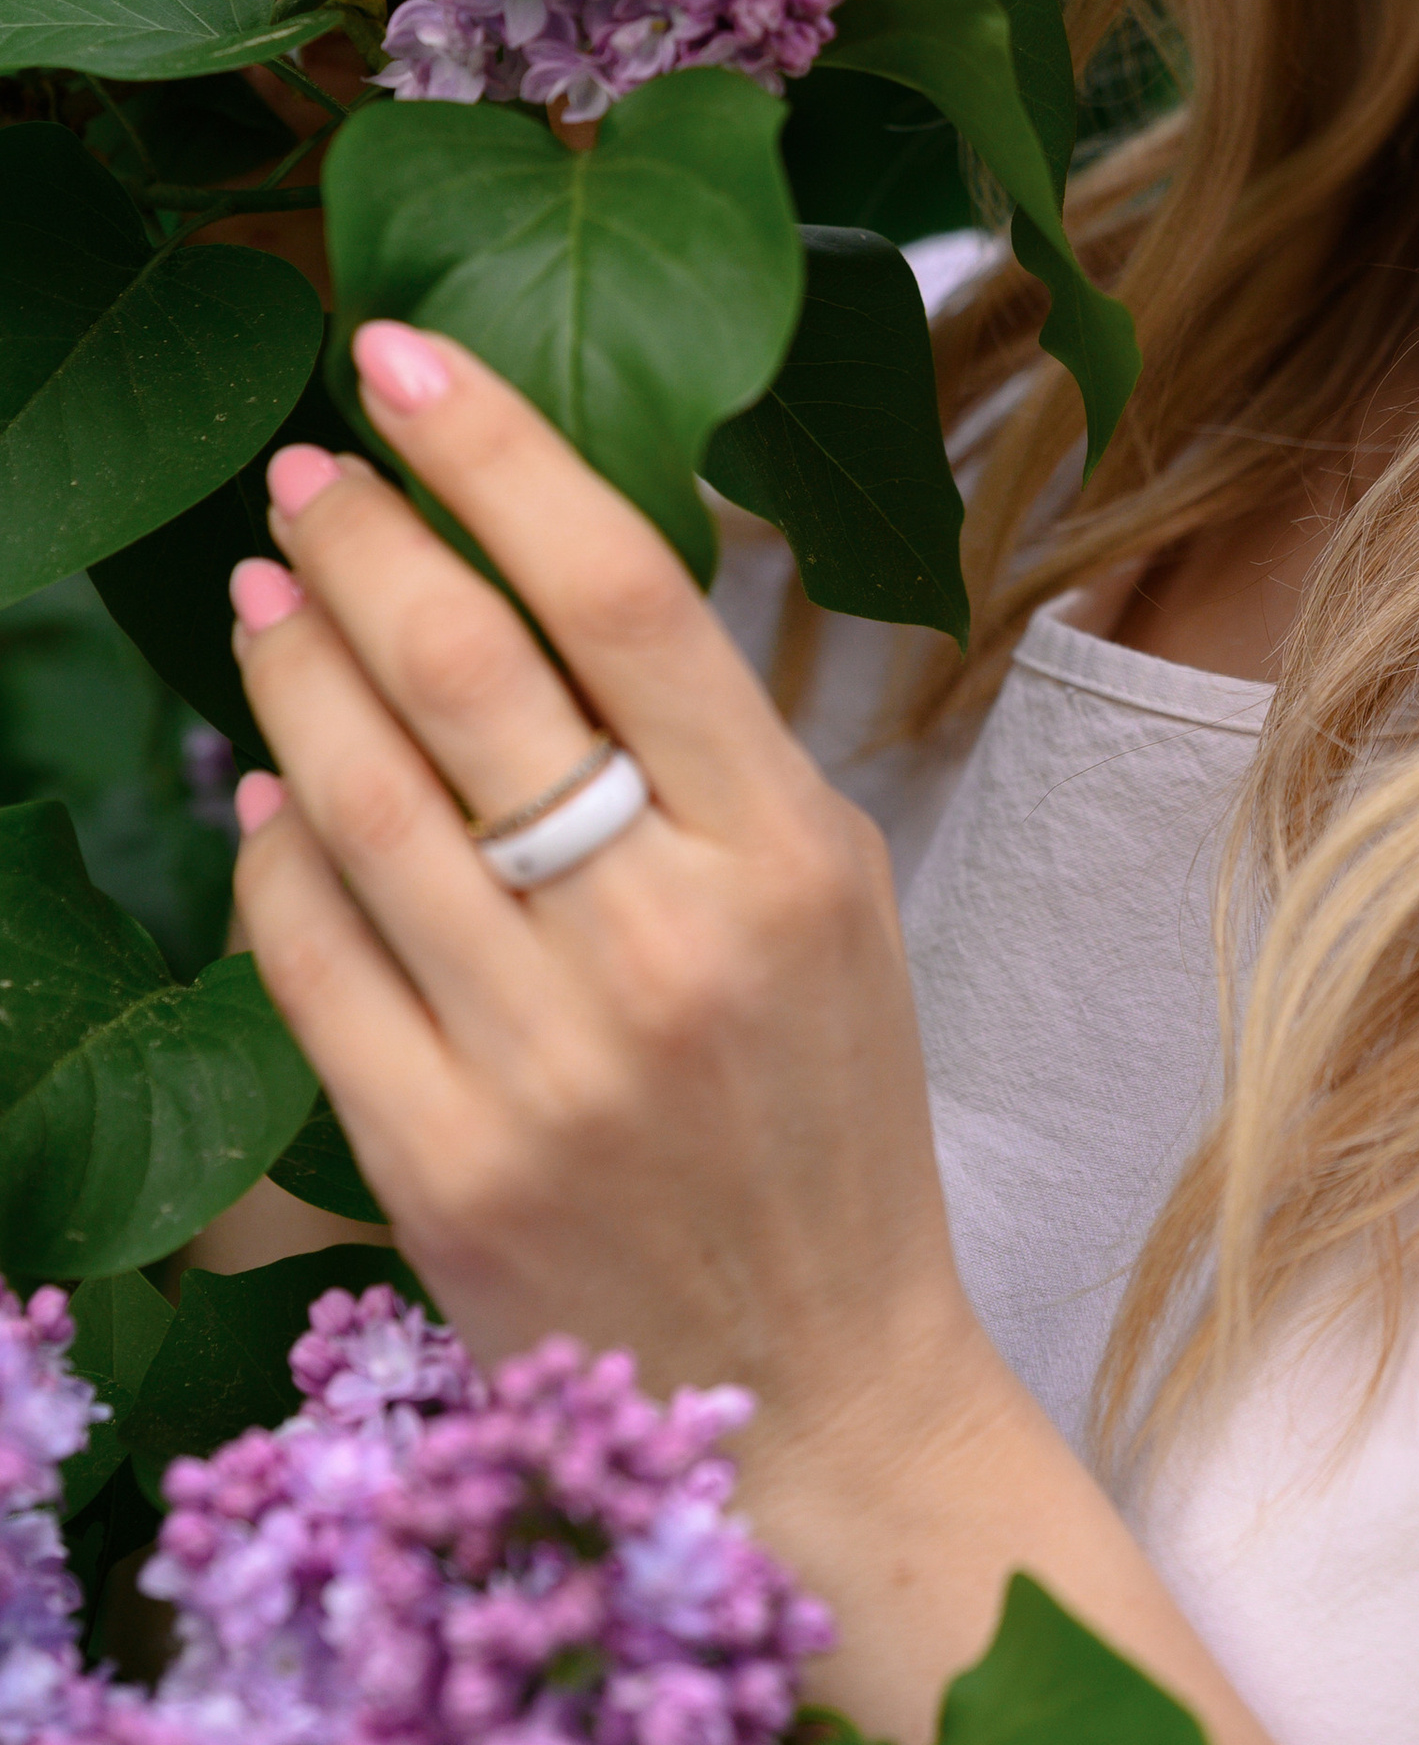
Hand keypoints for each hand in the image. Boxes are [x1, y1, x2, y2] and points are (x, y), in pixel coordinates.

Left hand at [227, 321, 993, 1497]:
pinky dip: (266, 854)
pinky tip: (260, 786)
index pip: (621, 590)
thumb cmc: (828, 1110)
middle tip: (308, 469)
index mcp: (788, 851)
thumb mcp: (832, 892)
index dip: (498, 451)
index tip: (406, 355)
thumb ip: (708, 741)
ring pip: (364, 805)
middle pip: (469, 674)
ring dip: (291, 671)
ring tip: (263, 588)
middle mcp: (669, 943)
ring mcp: (546, 1064)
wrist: (817, 1389)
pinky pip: (309, 965)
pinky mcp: (442, 1169)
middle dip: (364, 539)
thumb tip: (542, 565)